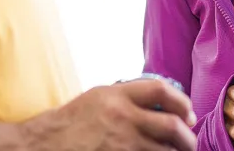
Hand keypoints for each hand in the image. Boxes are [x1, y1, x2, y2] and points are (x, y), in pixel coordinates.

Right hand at [24, 78, 196, 150]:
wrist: (44, 144)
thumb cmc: (72, 122)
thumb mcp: (99, 98)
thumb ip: (129, 97)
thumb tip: (164, 105)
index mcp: (116, 95)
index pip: (161, 90)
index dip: (182, 102)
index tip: (188, 114)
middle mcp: (122, 117)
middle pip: (171, 125)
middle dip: (187, 138)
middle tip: (189, 143)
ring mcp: (121, 144)